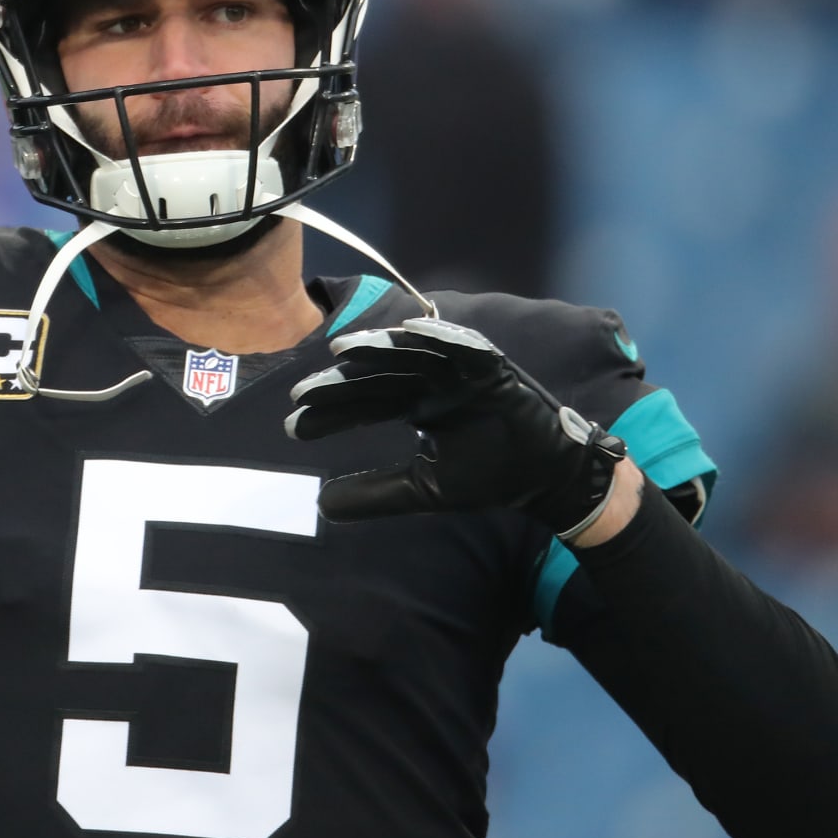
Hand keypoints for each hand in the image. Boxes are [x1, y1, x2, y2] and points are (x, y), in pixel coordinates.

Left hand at [285, 317, 626, 538]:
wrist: (544, 480)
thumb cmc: (487, 478)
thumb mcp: (423, 489)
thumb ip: (376, 493)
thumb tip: (321, 505)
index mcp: (416, 406)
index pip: (363, 404)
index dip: (328, 413)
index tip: (292, 425)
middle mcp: (431, 383)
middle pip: (377, 376)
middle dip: (339, 383)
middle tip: (300, 392)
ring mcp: (459, 372)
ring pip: (411, 353)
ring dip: (377, 348)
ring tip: (340, 352)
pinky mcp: (490, 367)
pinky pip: (463, 346)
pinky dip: (439, 336)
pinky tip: (409, 331)